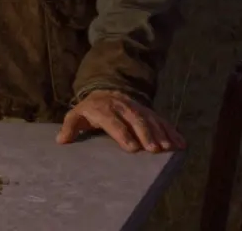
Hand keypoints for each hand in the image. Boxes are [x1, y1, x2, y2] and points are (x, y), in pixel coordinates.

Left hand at [56, 90, 186, 152]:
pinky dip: (172, 131)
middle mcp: (123, 107)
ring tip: (169, 148)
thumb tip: (61, 140)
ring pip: (151, 119)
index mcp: (104, 109)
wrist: (105, 92)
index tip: (132, 147)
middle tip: (153, 149)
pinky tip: (181, 143)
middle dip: (145, 134)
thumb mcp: (76, 115)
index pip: (113, 122)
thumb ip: (70, 127)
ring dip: (161, 133)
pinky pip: (162, 120)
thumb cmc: (90, 110)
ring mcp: (138, 108)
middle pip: (135, 120)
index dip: (122, 133)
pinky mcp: (148, 111)